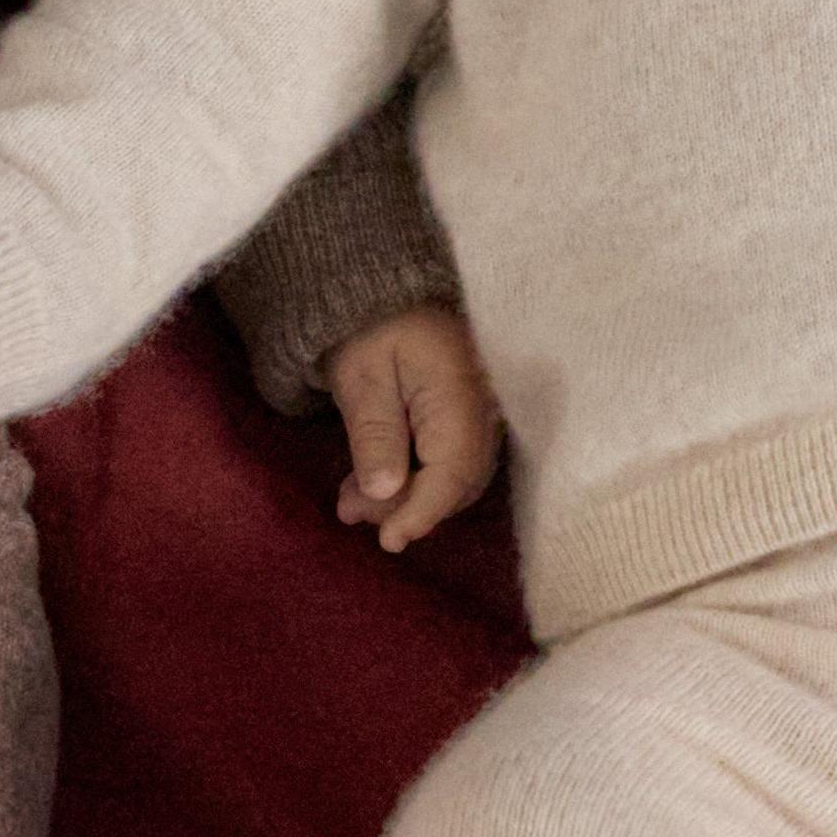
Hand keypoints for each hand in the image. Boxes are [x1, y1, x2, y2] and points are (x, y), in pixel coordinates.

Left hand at [319, 305, 499, 549]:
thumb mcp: (361, 377)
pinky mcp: (470, 419)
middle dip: (407, 509)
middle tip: (351, 513)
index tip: (388, 542)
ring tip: (351, 504)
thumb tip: (385, 492)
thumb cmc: (369, 329)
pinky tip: (374, 486)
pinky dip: (416, 482)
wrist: (386, 294)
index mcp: (460, 393)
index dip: (421, 513)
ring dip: (408, 499)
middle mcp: (485, 409)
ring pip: (456, 478)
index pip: (453, 472)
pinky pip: (452, 463)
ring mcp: (483, 415)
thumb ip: (375, 434)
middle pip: (458, 483)